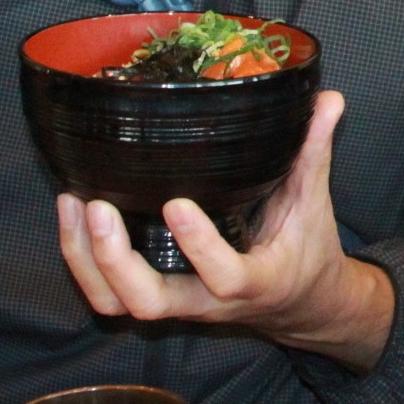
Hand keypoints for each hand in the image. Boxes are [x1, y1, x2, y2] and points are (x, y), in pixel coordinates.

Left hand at [57, 90, 395, 371]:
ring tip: (76, 203)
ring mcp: (178, 302)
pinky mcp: (158, 295)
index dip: (198, 246)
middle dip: (116, 259)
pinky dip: (83, 261)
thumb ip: (315, 151)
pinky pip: (108, 294)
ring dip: (88, 260)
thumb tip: (328, 98)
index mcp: (255, 281)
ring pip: (117, 304)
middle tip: (99, 205)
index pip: (225, 276)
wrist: (302, 304)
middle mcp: (208, 301)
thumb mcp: (315, 203)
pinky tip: (74, 215)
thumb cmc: (306, 251)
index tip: (178, 203)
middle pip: (149, 303)